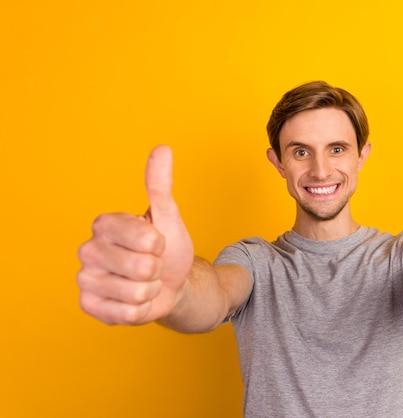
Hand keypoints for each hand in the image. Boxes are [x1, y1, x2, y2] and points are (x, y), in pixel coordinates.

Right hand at [77, 146, 193, 324]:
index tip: (156, 242)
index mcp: (104, 224)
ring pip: (137, 293)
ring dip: (150, 290)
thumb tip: (162, 149)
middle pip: (143, 269)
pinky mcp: (89, 306)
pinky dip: (142, 310)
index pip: (146, 239)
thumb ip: (160, 185)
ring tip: (145, 282)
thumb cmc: (167, 249)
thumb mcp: (168, 217)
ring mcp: (86, 280)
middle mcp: (88, 250)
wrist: (170, 283)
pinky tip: (135, 299)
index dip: (160, 245)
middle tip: (151, 265)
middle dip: (157, 270)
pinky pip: (129, 314)